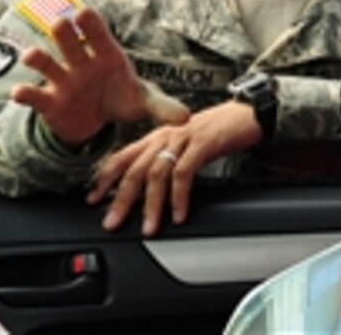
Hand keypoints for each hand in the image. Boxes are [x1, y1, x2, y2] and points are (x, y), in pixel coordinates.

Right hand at [11, 7, 189, 145]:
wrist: (96, 120)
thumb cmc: (121, 99)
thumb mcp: (143, 103)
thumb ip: (162, 107)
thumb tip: (187, 118)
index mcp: (106, 57)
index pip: (100, 36)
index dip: (91, 25)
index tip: (84, 12)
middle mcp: (81, 63)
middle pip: (71, 43)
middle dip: (66, 34)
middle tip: (60, 22)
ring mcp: (62, 81)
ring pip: (47, 64)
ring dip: (39, 58)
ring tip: (31, 56)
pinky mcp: (49, 101)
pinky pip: (35, 95)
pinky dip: (26, 93)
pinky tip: (19, 93)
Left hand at [87, 101, 261, 236]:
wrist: (247, 114)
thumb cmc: (218, 131)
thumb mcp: (185, 146)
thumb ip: (167, 163)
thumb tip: (150, 191)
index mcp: (158, 136)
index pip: (122, 156)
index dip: (105, 179)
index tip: (93, 200)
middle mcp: (165, 135)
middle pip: (135, 169)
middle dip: (121, 198)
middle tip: (112, 222)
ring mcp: (183, 139)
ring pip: (157, 173)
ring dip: (151, 204)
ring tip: (149, 227)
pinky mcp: (202, 144)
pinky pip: (184, 173)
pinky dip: (179, 196)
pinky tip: (178, 213)